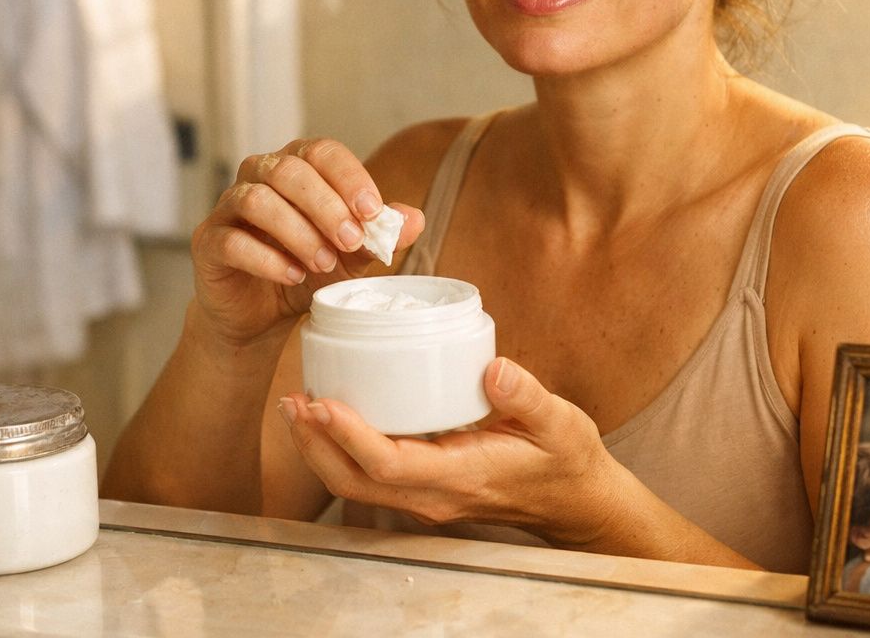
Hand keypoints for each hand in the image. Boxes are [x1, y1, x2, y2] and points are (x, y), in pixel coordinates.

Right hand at [189, 138, 423, 343]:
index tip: (372, 211)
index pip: (321, 152)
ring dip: (298, 232)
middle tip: (351, 241)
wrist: (261, 315)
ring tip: (324, 264)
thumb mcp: (353, 255)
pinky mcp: (208, 242)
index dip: (348, 177)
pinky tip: (292, 275)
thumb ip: (381, 235)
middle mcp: (258, 175)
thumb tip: (414, 219)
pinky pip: (232, 241)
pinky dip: (267, 258)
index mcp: (296, 165)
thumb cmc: (307, 270)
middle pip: (288, 170)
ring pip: (257, 200)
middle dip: (326, 206)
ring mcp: (228, 207)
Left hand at [279, 357, 626, 546]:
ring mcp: (427, 498)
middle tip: (294, 401)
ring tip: (299, 408)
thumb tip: (493, 368)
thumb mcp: (560, 422)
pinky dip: (341, 452)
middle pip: (356, 482)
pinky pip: (371, 480)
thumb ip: (526, 396)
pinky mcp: (425, 490)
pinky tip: (333, 419)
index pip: (391, 465)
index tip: (323, 403)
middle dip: (316, 445)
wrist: (575, 501)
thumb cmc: (566, 460)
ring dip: (321, 450)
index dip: (350, 436)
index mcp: (463, 476)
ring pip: (357, 486)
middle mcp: (436, 495)